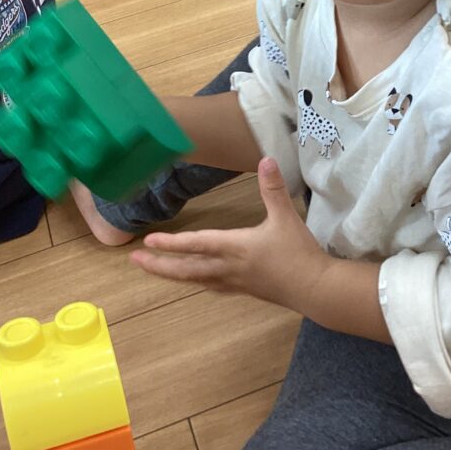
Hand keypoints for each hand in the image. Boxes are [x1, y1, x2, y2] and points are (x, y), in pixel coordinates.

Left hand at [130, 157, 330, 311]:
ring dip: (172, 274)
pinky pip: (211, 286)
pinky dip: (196, 281)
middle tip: (135, 260)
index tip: (148, 240)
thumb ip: (273, 188)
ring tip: (155, 269)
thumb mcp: (286, 217)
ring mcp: (234, 282)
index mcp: (236, 247)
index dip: (171, 243)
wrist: (315, 289)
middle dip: (159, 265)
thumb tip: (266, 159)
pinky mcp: (244, 290)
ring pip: (195, 280)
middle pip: (186, 269)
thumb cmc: (299, 253)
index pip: (197, 244)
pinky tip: (194, 281)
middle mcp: (228, 267)